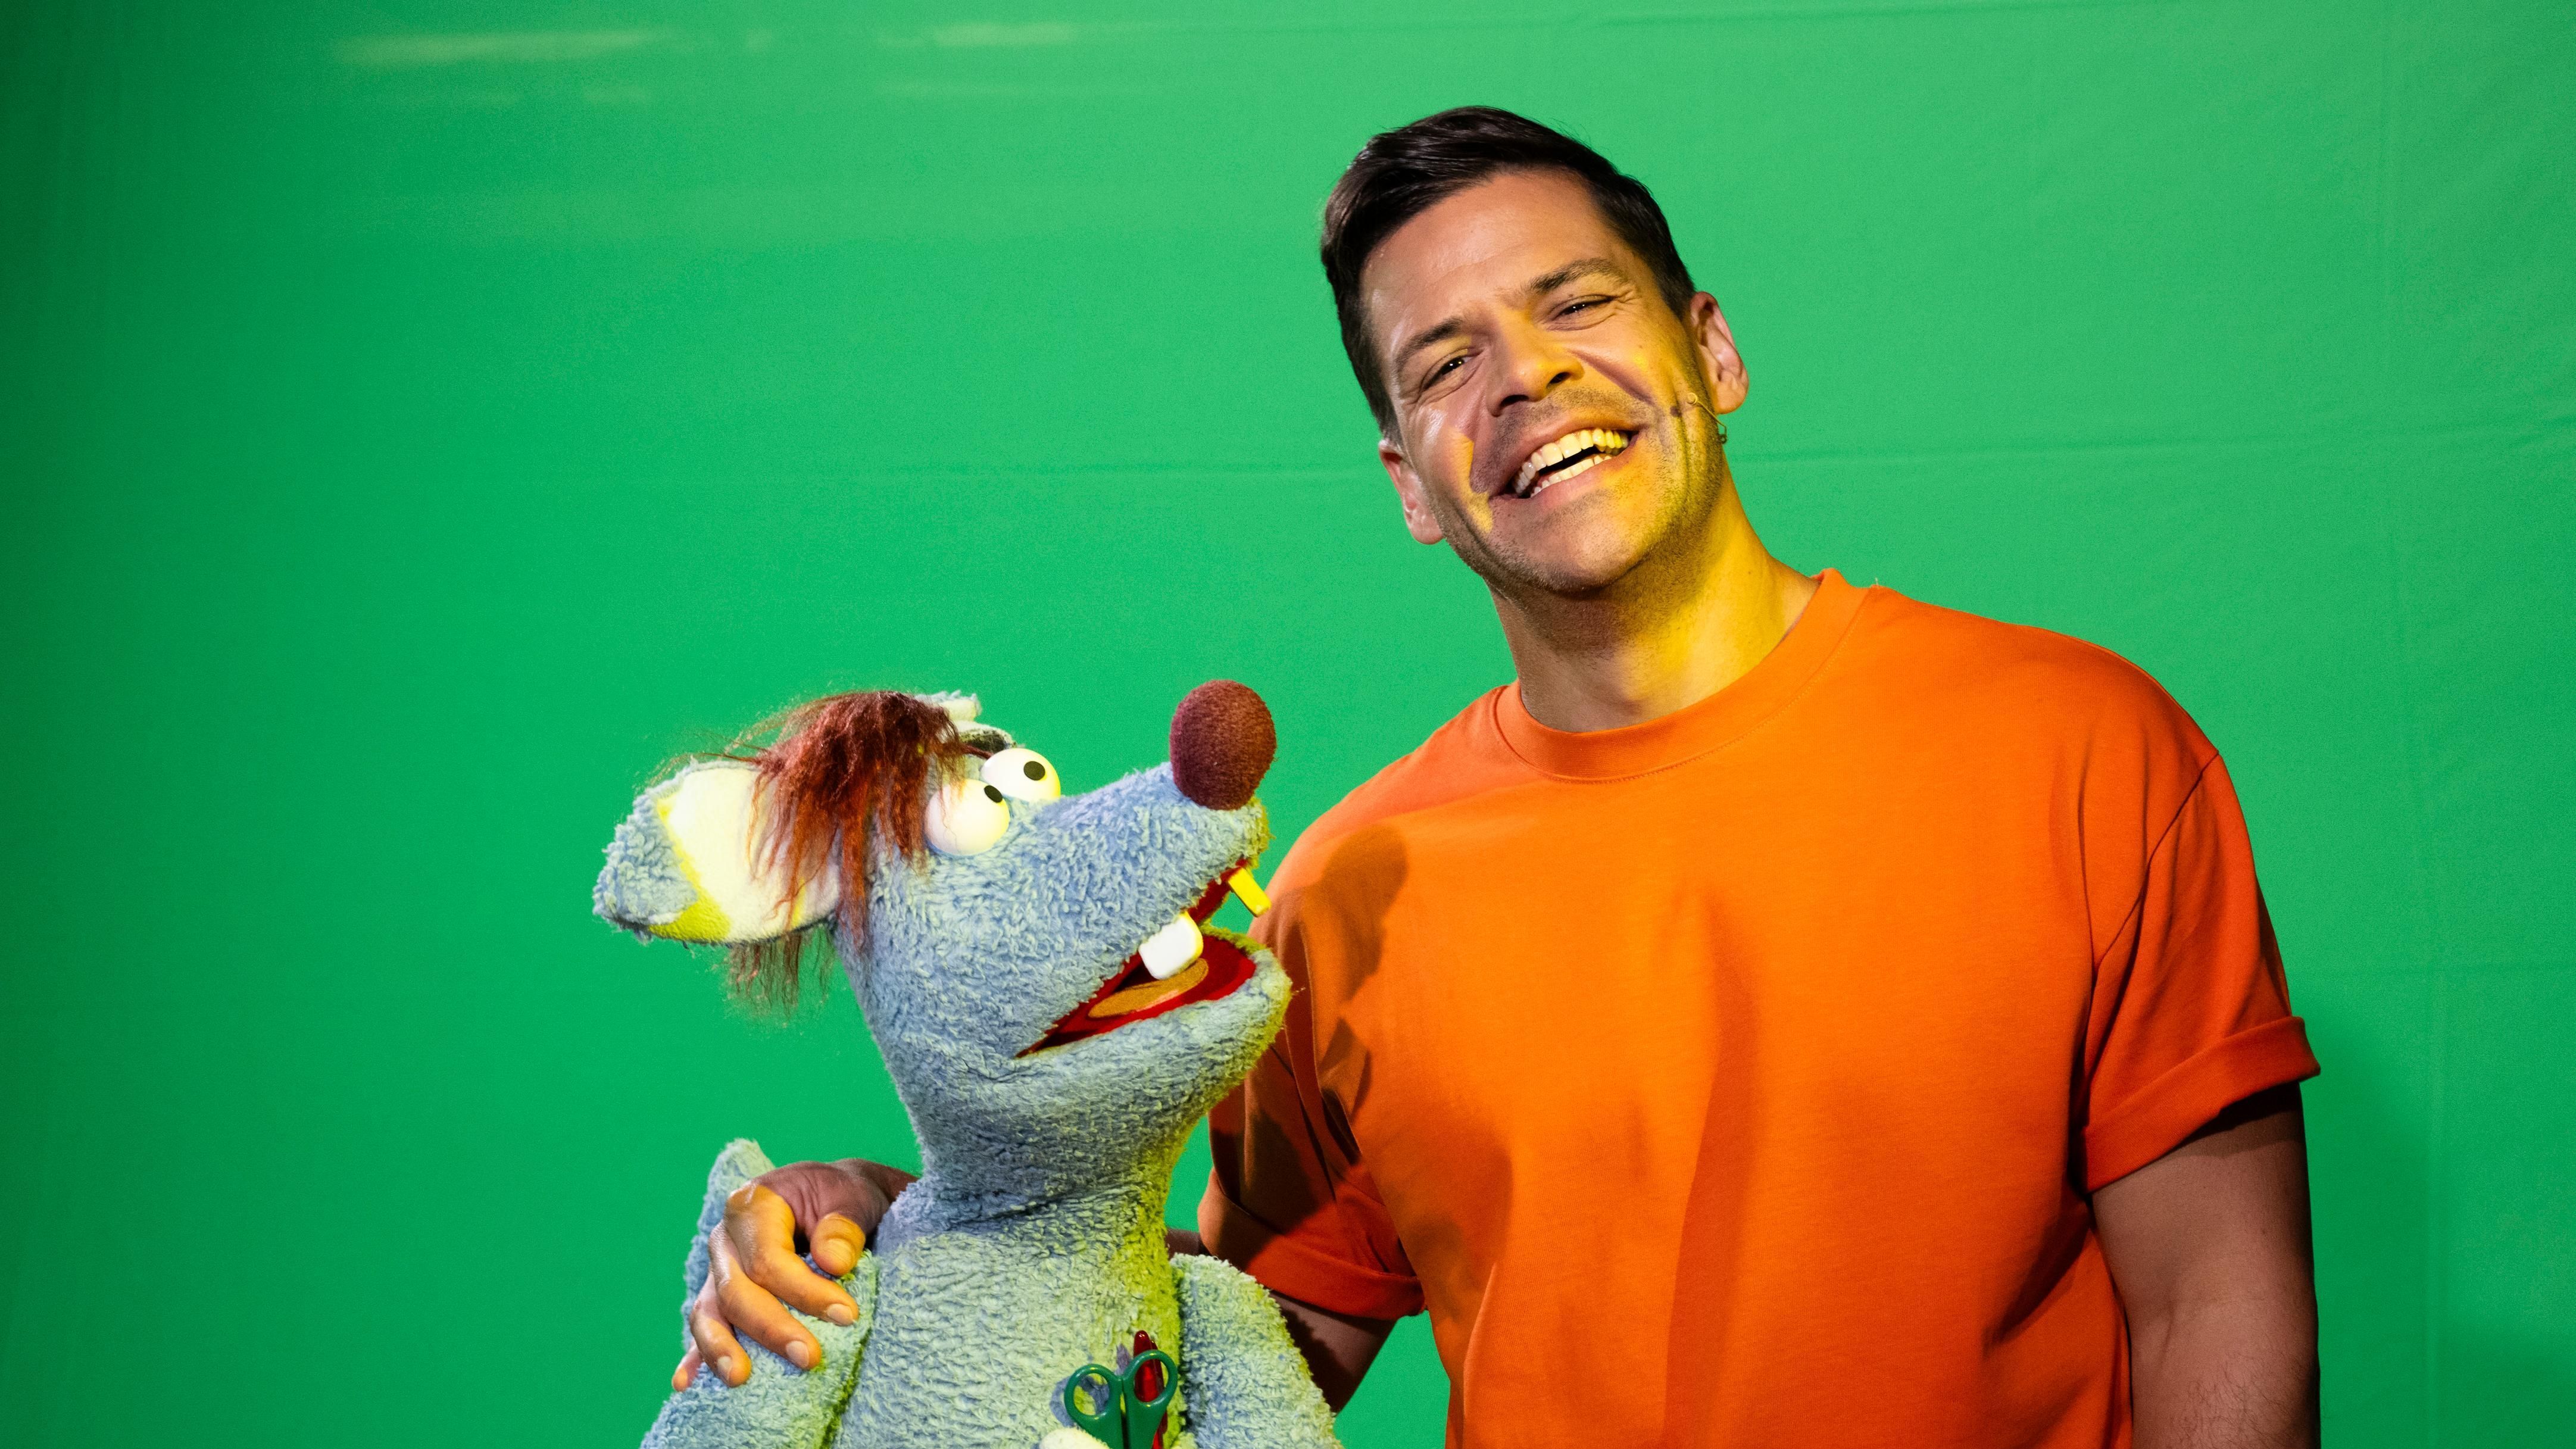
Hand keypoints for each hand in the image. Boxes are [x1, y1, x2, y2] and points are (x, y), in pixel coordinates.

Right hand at [675, 1158, 915, 1389]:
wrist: (833, 1197)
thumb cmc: (843, 1196)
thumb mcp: (854, 1196)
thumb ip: (845, 1226)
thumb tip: (834, 1262)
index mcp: (754, 1204)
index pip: (768, 1258)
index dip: (804, 1291)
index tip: (846, 1315)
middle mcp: (726, 1237)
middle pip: (736, 1290)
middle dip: (771, 1328)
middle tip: (809, 1358)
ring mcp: (717, 1268)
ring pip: (708, 1312)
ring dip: (720, 1348)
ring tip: (739, 1378)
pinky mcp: (719, 1293)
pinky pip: (705, 1325)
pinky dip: (695, 1355)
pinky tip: (685, 1383)